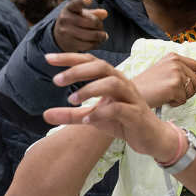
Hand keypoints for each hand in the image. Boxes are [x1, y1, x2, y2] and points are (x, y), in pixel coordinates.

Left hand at [44, 53, 174, 158]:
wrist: (151, 138)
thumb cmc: (123, 122)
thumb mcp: (92, 117)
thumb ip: (71, 115)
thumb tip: (44, 114)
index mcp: (111, 79)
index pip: (90, 62)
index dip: (70, 58)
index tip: (48, 58)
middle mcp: (122, 84)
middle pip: (102, 67)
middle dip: (78, 71)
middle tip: (56, 80)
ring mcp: (131, 98)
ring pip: (113, 83)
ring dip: (90, 89)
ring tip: (72, 100)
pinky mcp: (136, 115)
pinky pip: (119, 109)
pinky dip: (101, 112)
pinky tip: (87, 119)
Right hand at [52, 0, 108, 51]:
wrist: (59, 36)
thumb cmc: (75, 21)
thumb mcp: (82, 14)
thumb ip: (94, 13)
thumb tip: (104, 13)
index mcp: (70, 8)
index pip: (76, 3)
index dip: (83, 1)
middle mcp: (65, 18)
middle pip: (91, 21)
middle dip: (100, 24)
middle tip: (100, 26)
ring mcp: (66, 31)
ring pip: (91, 35)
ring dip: (100, 36)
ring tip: (102, 35)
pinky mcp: (69, 43)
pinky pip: (89, 45)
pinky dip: (96, 44)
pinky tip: (97, 42)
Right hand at [135, 52, 195, 107]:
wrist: (130, 94)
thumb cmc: (146, 86)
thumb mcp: (163, 71)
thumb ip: (180, 72)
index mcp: (173, 57)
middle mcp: (176, 62)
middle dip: (188, 91)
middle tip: (171, 92)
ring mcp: (176, 73)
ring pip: (191, 92)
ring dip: (180, 97)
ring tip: (165, 94)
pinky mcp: (174, 85)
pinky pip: (184, 99)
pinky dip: (175, 103)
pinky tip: (163, 98)